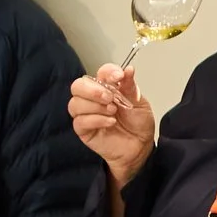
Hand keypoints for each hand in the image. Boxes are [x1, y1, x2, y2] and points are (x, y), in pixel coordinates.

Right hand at [67, 65, 155, 185]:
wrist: (141, 147)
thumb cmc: (138, 124)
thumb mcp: (139, 103)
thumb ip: (130, 87)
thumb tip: (128, 69)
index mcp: (107, 88)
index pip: (100, 73)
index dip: (108, 72)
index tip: (119, 77)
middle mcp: (93, 99)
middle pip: (78, 86)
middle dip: (93, 90)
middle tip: (110, 97)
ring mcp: (86, 114)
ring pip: (75, 103)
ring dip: (95, 106)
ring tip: (113, 111)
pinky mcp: (84, 130)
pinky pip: (80, 121)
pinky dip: (96, 119)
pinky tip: (110, 122)